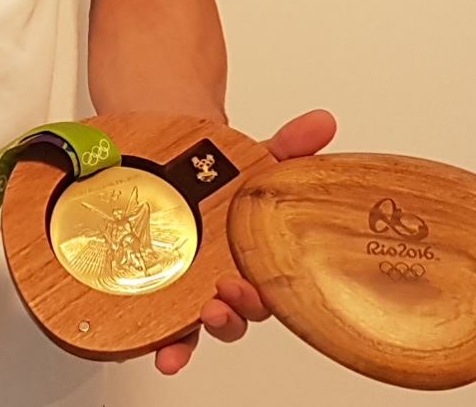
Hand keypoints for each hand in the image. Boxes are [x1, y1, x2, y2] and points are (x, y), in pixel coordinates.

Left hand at [154, 109, 336, 375]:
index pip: (269, 294)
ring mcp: (191, 291)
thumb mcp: (263, 156)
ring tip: (180, 343)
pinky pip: (159, 327)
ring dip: (191, 343)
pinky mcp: (158, 291)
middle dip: (228, 319)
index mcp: (258, 260)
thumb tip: (322, 122)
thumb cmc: (230, 174)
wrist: (183, 163)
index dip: (259, 299)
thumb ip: (293, 145)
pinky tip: (153, 352)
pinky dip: (157, 345)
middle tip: (217, 305)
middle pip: (234, 317)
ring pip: (196, 331)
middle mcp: (227, 282)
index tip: (251, 289)